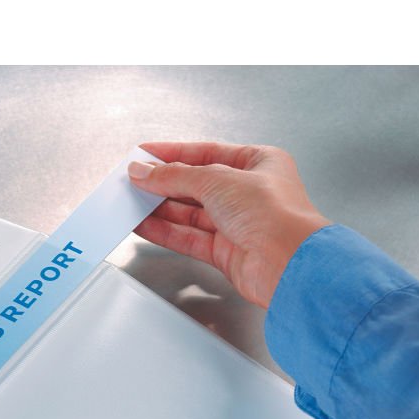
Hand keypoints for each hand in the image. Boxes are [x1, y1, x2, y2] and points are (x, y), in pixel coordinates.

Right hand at [128, 142, 330, 308]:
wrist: (287, 264)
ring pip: (190, 214)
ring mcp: (238, 224)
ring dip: (160, 208)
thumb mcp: (217, 180)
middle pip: (196, 185)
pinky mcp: (227, 251)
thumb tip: (146, 171)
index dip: (173, 153)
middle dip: (164, 183)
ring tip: (132, 202)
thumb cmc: (274, 215)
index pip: (207, 153)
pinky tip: (144, 225)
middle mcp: (249, 194)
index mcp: (259, 164)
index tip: (145, 154)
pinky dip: (165, 231)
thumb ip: (176, 176)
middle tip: (133, 180)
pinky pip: (189, 238)